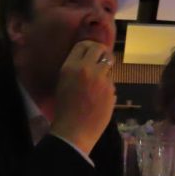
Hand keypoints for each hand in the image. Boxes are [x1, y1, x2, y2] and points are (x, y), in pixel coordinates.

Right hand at [50, 40, 116, 155]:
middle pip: (100, 49)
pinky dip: (107, 87)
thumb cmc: (64, 109)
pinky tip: (99, 98)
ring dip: (105, 70)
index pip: (83, 45)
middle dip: (102, 53)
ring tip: (98, 82)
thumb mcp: (63, 82)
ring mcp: (101, 79)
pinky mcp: (111, 90)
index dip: (89, 47)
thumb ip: (75, 69)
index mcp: (71, 66)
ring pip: (108, 65)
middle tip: (100, 60)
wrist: (74, 130)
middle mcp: (87, 69)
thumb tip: (87, 60)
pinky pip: (111, 82)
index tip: (91, 52)